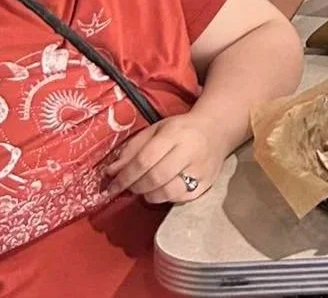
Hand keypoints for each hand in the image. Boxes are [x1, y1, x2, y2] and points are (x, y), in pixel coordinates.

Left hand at [103, 109, 229, 203]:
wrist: (216, 130)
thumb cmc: (181, 130)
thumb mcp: (155, 130)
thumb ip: (132, 149)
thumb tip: (111, 172)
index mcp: (174, 134)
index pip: (144, 159)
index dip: (125, 176)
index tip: (112, 186)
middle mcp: (190, 151)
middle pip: (155, 177)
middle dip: (135, 186)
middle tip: (128, 187)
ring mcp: (201, 169)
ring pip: (168, 192)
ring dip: (149, 195)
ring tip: (144, 188)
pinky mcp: (207, 183)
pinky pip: (181, 198)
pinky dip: (165, 197)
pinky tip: (161, 189)